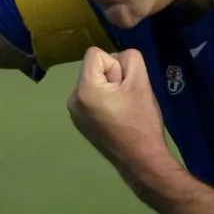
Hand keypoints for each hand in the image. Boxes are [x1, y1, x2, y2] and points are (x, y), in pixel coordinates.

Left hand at [67, 47, 175, 183]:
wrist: (140, 160)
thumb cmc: (141, 121)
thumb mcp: (141, 82)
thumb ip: (130, 58)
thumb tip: (118, 59)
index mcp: (83, 90)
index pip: (96, 53)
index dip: (115, 65)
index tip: (124, 87)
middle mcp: (72, 100)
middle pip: (94, 68)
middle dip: (112, 77)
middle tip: (126, 100)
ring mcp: (74, 113)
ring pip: (95, 82)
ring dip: (110, 89)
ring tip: (123, 109)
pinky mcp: (80, 121)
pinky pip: (92, 97)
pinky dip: (105, 101)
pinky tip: (117, 117)